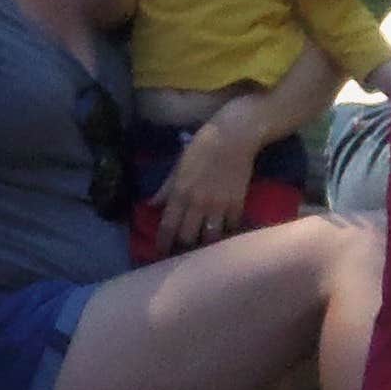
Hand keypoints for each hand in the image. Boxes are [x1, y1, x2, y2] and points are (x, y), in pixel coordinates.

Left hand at [156, 106, 260, 252]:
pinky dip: (227, 232)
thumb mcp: (178, 166)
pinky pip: (232, 226)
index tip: (160, 252)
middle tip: (182, 251)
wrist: (234, 137)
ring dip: (206, 243)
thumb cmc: (202, 147)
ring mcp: (220, 205)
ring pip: (211, 237)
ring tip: (203, 246)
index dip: (163, 243)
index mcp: (180, 193)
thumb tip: (152, 204)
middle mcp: (198, 203)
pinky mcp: (238, 203)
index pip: (168, 226)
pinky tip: (224, 233)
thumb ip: (166, 188)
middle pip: (189, 237)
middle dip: (183, 246)